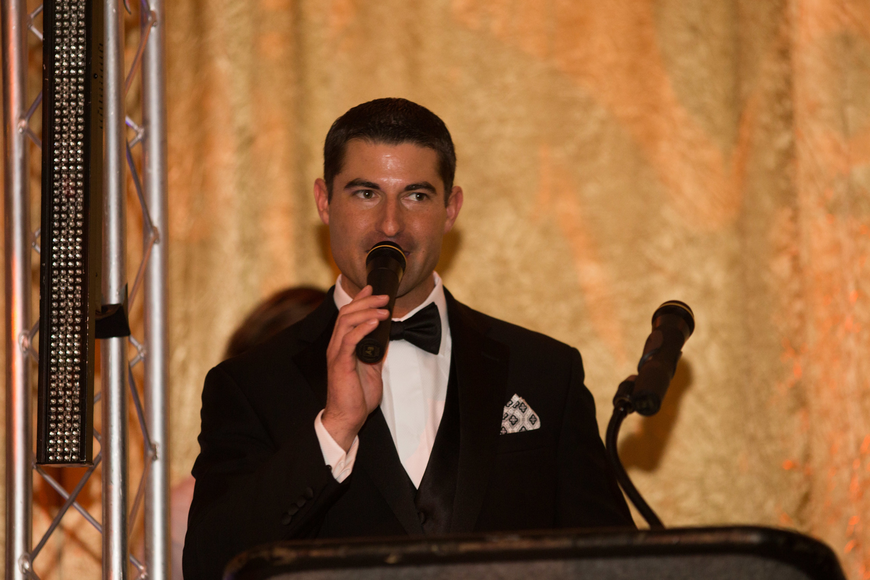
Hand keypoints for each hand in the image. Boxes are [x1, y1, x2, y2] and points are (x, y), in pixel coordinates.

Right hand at [321, 285, 389, 450]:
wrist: (348, 417)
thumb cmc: (357, 396)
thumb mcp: (372, 368)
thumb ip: (376, 352)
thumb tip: (386, 336)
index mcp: (342, 345)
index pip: (348, 314)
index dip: (359, 299)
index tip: (372, 288)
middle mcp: (336, 345)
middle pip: (346, 313)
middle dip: (366, 301)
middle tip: (384, 297)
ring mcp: (337, 353)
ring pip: (346, 321)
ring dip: (366, 312)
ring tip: (383, 309)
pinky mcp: (340, 363)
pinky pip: (349, 340)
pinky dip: (362, 328)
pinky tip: (374, 323)